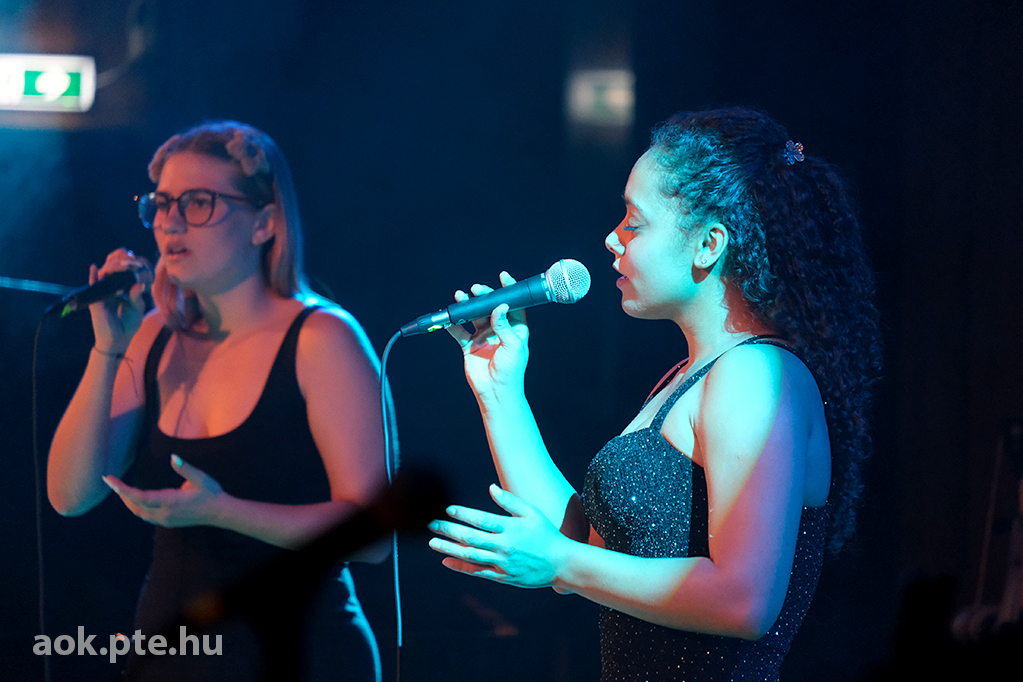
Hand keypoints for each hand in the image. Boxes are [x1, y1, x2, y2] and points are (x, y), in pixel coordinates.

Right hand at [89, 248, 149, 354]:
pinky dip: (93, 277)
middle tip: (127, 254)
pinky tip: (94, 267)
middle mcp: (112, 291)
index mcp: (122, 292)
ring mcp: (103, 295)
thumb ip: (137, 296)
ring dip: (110, 267)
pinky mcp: (96, 301)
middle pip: (113, 273)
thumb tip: (139, 284)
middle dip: (119, 263)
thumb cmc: (128, 325)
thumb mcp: (137, 309)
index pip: (123, 276)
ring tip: (117, 258)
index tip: (134, 257)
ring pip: (104, 277)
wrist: (117, 340)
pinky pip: (93, 287)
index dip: (127, 267)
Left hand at [102, 455, 224, 527]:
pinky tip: (135, 501)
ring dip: (127, 501)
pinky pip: (145, 515)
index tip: (110, 479)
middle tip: (109, 479)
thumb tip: (172, 457)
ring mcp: (164, 519)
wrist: (219, 512)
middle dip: (120, 492)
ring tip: (119, 489)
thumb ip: (185, 468)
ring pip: (138, 512)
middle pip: (134, 504)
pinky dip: (136, 507)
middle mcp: (163, 513)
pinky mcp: (167, 522)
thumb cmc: (211, 493)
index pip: (138, 497)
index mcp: (169, 501)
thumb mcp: (200, 478)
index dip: (122, 489)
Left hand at [428, 484, 569, 588]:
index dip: (463, 514)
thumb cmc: (546, 534)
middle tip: (432, 525)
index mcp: (511, 528)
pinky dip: (460, 567)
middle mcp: (504, 546)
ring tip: (433, 542)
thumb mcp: (532, 513)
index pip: (481, 520)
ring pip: (470, 556)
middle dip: (448, 530)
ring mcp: (502, 563)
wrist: (561, 563)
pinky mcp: (503, 577)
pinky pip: (477, 571)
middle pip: (470, 538)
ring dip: (449, 549)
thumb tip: (490, 488)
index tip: (448, 509)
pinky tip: (446, 561)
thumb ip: (510, 501)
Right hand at [446, 272, 530, 399]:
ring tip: (461, 296)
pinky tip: (449, 317)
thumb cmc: (511, 372)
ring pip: (474, 316)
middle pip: (490, 307)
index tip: (503, 277)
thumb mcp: (513, 345)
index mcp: (515, 329)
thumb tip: (499, 306)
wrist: (496, 392)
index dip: (508, 291)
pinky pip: (459, 331)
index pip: (512, 305)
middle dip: (484, 296)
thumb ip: (504, 325)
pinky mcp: (470, 345)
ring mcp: (484, 337)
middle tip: (477, 289)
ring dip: (467, 306)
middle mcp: (499, 330)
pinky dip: (453, 324)